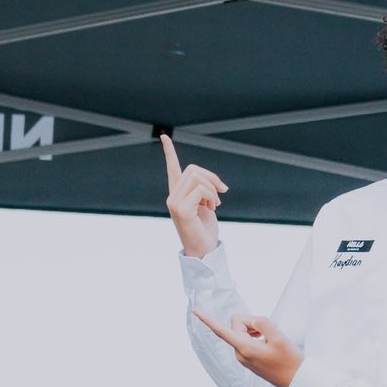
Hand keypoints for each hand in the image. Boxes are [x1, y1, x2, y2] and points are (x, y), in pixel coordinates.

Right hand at [161, 133, 225, 259]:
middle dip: (212, 178)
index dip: (169, 152)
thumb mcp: (206, 204)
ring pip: (197, 178)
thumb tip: (214, 182)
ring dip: (213, 189)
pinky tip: (211, 208)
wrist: (203, 250)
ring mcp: (174, 203)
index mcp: (177, 194)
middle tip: (221, 193)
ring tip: (215, 204)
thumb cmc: (205, 229)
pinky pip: (200, 190)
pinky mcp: (181, 210)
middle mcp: (172, 196)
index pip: (172, 168)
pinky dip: (211, 196)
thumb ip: (204, 189)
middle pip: (193, 170)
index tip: (164, 137)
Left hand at [192, 309, 302, 386]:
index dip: (207, 319)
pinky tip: (270, 342)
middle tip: (270, 328)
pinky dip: (258, 335)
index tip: (194, 310)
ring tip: (272, 337)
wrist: (297, 381)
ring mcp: (243, 357)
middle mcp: (240, 353)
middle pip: (237, 324)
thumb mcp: (278, 336)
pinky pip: (248, 339)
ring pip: (243, 331)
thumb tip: (252, 322)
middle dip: (251, 321)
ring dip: (256, 328)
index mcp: (244, 348)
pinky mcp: (249, 358)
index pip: (221, 330)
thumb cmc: (289, 360)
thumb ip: (262, 323)